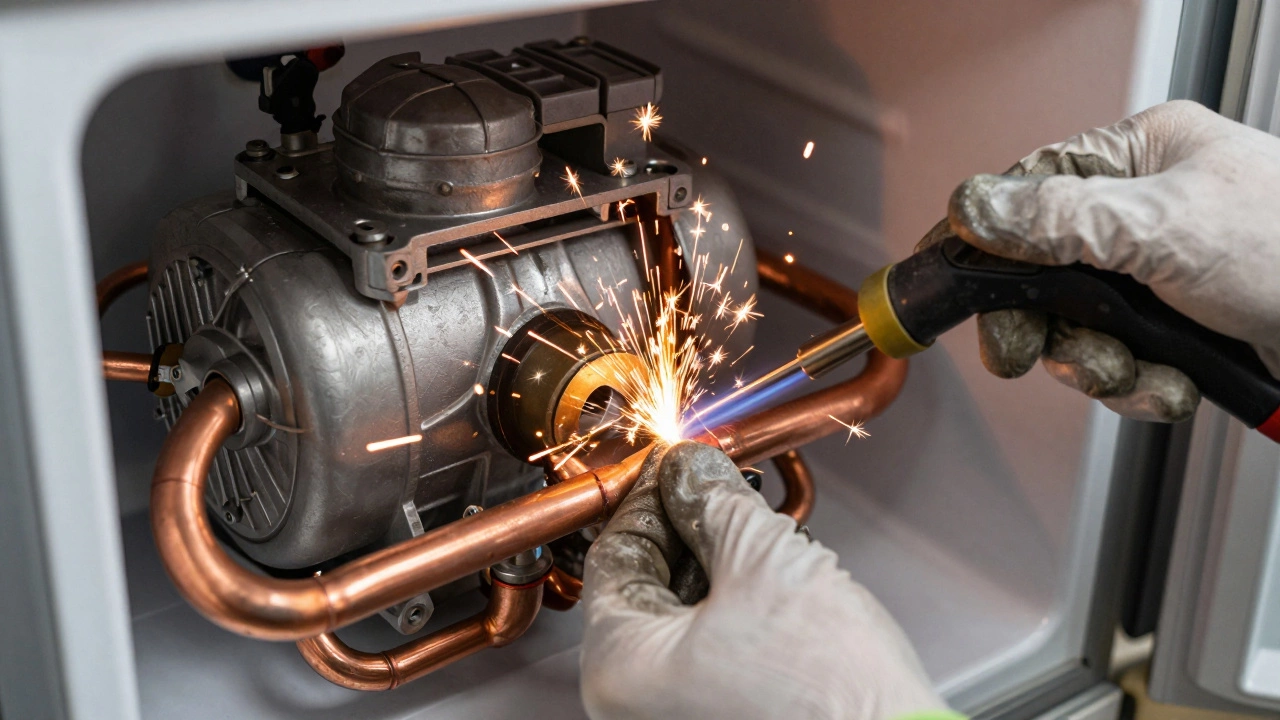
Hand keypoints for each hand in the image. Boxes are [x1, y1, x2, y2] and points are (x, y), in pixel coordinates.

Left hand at [579, 441, 949, 719]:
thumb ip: (712, 501)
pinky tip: (772, 585)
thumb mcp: (762, 561)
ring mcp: (672, 715)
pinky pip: (706, 649)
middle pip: (647, 583)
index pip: (614, 552)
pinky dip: (734, 608)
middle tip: (722, 491)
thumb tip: (691, 471)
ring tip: (761, 539)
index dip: (651, 495)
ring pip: (680, 614)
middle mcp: (632, 702)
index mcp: (618, 667)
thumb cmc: (829, 694)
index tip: (678, 466)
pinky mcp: (716, 719)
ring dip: (718, 566)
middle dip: (690, 529)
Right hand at [931, 100, 1279, 421]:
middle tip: (1028, 352)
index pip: (1029, 192)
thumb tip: (973, 208)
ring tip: (1135, 370)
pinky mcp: (1180, 330)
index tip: (945, 281)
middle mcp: (1146, 213)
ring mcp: (1163, 275)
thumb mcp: (1163, 228)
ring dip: (1097, 364)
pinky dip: (1138, 386)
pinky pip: (1120, 362)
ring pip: (1078, 328)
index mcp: (1141, 159)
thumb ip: (1058, 221)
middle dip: (1046, 324)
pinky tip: (1171, 385)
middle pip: (1043, 273)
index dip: (983, 243)